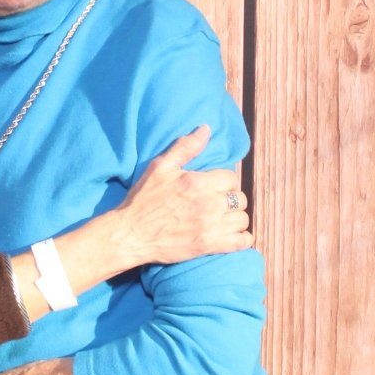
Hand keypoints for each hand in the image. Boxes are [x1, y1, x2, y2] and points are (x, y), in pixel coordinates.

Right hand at [116, 130, 252, 266]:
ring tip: (222, 218)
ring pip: (242, 219)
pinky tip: (231, 234)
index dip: (222, 181)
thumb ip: (185, 147)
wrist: (131, 234)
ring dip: (234, 218)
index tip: (212, 187)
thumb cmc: (143, 199)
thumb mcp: (160, 167)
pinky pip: (242, 242)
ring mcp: (211, 227)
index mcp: (199, 183)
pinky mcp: (210, 246)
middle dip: (230, 199)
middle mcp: (209, 204)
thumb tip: (206, 128)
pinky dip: (241, 238)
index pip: (231, 178)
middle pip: (240, 198)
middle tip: (216, 202)